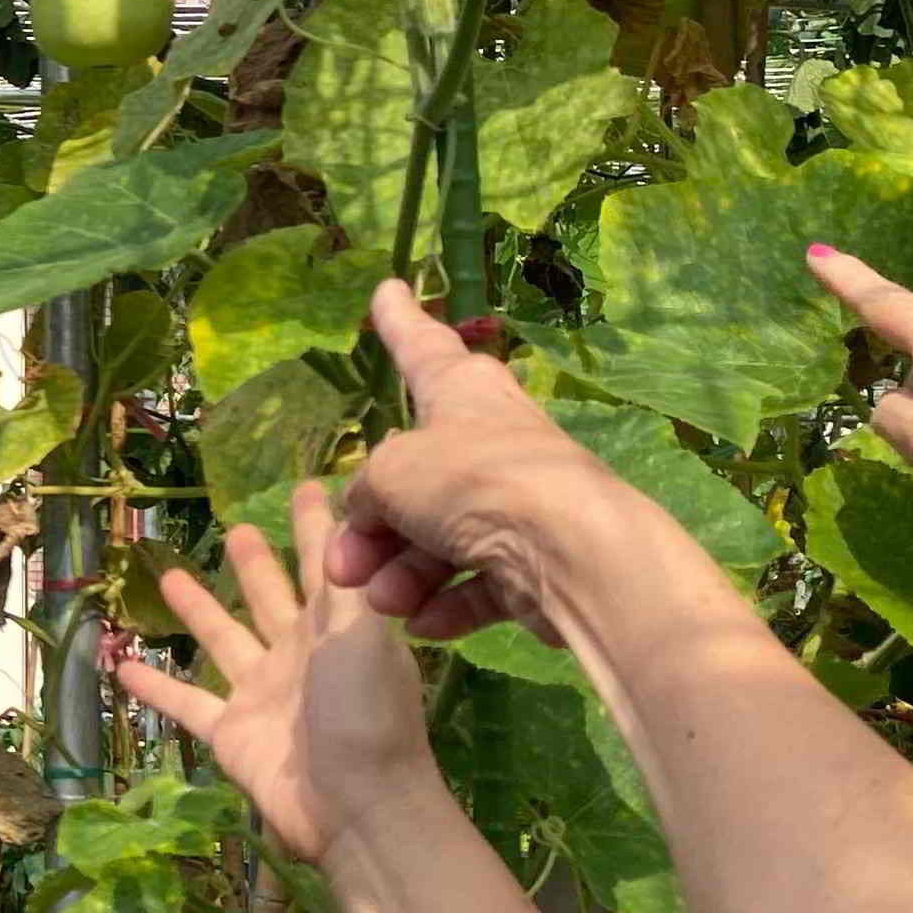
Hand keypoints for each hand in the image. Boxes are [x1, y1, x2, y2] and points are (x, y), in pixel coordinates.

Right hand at [114, 487, 435, 866]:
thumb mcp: (363, 631)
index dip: (316, 525)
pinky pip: (187, 703)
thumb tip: (344, 511)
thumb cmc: (368, 711)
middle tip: (237, 527)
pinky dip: (155, 686)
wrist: (355, 805)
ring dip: (198, 610)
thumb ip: (344, 576)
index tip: (308, 485)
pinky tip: (122, 664)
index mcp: (338, 628)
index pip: (323, 563)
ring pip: (224, 640)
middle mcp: (299, 655)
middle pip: (272, 598)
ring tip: (168, 574)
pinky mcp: (231, 731)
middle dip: (257, 564)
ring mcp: (263, 694)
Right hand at [326, 282, 651, 643]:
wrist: (571, 550)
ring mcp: (516, 503)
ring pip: (440, 537)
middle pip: (414, 477)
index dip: (398, 321)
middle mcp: (489, 441)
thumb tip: (368, 519)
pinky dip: (447, 603)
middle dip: (371, 526)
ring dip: (401, 573)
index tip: (387, 288)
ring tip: (383, 602)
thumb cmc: (474, 482)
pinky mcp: (536, 562)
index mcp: (461, 393)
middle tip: (340, 566)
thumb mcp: (390, 476)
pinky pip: (478, 582)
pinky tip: (424, 624)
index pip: (420, 346)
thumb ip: (366, 493)